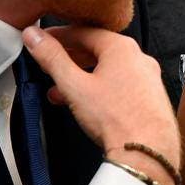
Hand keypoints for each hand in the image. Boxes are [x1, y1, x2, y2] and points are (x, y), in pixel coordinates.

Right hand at [23, 26, 180, 184]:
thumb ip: (52, 59)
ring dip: (81, 77)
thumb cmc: (115, 118)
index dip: (58, 36)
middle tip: (48, 64)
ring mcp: (147, 78)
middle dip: (69, 58)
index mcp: (122, 47)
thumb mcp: (75, 86)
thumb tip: (35, 36)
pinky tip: (83, 104)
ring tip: (59, 91)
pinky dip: (98, 89)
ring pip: (107, 70)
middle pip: (97, 50)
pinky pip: (119, 85)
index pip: (84, 32)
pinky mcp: (150, 97)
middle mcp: (139, 58)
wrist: (147, 152)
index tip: (42, 40)